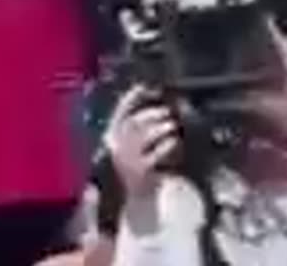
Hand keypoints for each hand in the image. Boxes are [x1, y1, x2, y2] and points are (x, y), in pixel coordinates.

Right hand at [103, 86, 178, 203]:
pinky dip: (166, 145)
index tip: (143, 87)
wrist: (139, 199)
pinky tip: (174, 142)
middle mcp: (116, 149)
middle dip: (151, 114)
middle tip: (167, 112)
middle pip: (132, 123)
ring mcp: (127, 161)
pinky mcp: (140, 172)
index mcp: (112, 139)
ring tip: (172, 125)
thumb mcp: (135, 145)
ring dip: (160, 127)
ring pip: (144, 137)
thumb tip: (153, 99)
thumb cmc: (140, 165)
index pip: (118, 114)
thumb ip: (141, 125)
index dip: (129, 99)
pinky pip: (155, 154)